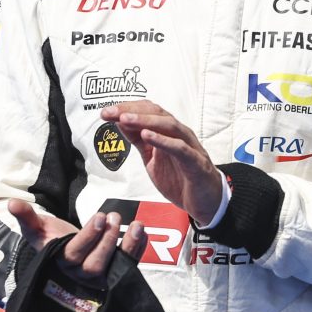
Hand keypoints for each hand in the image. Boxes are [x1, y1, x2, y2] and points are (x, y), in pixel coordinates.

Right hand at [8, 199, 145, 287]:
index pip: (75, 253)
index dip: (89, 237)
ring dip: (127, 247)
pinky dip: (137, 250)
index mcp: (60, 261)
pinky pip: (128, 265)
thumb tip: (12, 203)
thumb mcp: (38, 228)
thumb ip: (27, 217)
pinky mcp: (114, 274)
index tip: (99, 216)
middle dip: (107, 241)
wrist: (64, 253)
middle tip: (114, 216)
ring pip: (114, 269)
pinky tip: (142, 232)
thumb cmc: (50, 239)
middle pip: (95, 264)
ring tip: (136, 225)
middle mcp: (80, 274)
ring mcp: (99, 277)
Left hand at [101, 101, 222, 223]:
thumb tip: (120, 123)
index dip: (126, 109)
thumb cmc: (182, 179)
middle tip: (110, 112)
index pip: (148, 111)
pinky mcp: (196, 162)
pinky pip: (180, 148)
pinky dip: (163, 140)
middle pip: (156, 113)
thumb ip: (139, 141)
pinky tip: (147, 136)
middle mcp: (179, 134)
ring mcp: (189, 146)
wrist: (206, 202)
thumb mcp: (153, 159)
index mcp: (168, 132)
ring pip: (168, 125)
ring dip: (145, 120)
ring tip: (124, 119)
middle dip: (131, 111)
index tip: (106, 112)